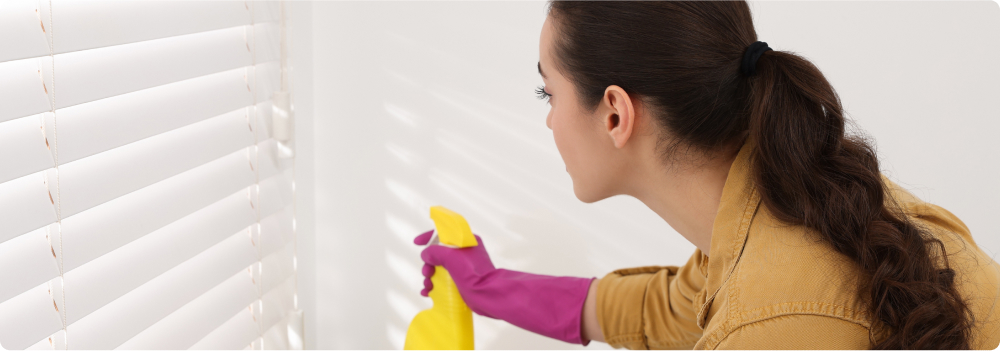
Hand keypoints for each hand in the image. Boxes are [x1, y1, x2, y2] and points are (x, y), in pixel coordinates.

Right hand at [412, 229, 595, 344]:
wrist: (489, 295)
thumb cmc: (475, 275)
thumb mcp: (451, 258)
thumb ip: (436, 251)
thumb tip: (427, 254)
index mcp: (465, 241)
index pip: (444, 233)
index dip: (429, 236)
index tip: (417, 242)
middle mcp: (465, 253)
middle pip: (439, 253)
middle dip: (428, 263)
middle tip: (427, 272)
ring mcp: (464, 267)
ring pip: (440, 268)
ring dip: (430, 276)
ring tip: (428, 287)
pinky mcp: (463, 281)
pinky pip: (445, 279)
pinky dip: (435, 285)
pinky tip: (428, 293)